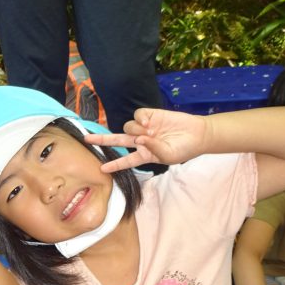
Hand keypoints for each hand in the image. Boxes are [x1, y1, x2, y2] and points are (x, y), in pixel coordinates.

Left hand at [89, 107, 209, 171]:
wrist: (198, 134)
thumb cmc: (184, 149)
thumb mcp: (168, 156)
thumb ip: (153, 150)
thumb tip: (139, 140)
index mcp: (144, 155)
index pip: (125, 161)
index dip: (114, 165)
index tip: (102, 169)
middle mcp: (140, 141)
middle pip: (116, 140)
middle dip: (102, 140)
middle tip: (87, 139)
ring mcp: (144, 128)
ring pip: (127, 127)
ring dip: (135, 129)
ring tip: (150, 131)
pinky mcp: (151, 115)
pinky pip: (137, 115)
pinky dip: (140, 118)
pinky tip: (149, 122)